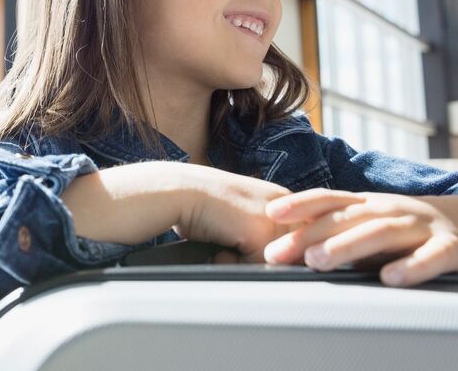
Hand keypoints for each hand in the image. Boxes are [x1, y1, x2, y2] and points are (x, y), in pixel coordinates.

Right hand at [60, 161, 291, 257]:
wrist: (162, 191)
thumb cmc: (187, 203)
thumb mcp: (231, 212)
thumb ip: (256, 230)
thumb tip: (270, 260)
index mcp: (277, 195)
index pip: (295, 240)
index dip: (266, 253)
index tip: (233, 247)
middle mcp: (281, 200)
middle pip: (290, 253)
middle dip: (258, 260)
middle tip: (225, 248)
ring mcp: (272, 214)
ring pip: (276, 263)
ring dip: (247, 264)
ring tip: (220, 247)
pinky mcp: (259, 230)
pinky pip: (261, 267)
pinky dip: (236, 266)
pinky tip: (216, 248)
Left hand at [263, 190, 457, 286]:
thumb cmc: (409, 228)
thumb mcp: (372, 224)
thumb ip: (337, 234)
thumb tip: (286, 250)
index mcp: (369, 203)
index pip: (329, 199)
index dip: (300, 204)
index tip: (269, 214)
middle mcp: (391, 209)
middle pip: (347, 218)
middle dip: (310, 235)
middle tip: (280, 252)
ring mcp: (421, 226)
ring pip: (381, 233)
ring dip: (347, 246)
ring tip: (320, 261)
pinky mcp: (451, 247)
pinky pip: (430, 257)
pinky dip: (411, 266)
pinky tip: (390, 278)